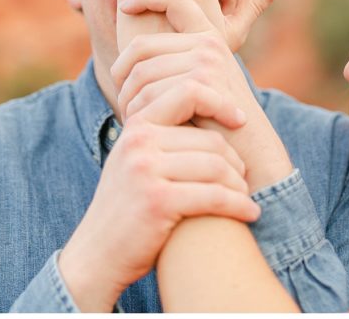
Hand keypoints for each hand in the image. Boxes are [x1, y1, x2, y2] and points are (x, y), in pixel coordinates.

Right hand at [57, 114, 260, 311]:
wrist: (98, 254)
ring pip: (216, 166)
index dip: (219, 102)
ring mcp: (146, 170)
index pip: (188, 94)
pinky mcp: (157, 201)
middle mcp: (139, 142)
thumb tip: (211, 111)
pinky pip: (214, 196)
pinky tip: (250, 213)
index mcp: (136, 125)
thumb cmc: (128, 208)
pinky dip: (239, 206)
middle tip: (243, 178)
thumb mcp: (136, 160)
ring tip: (245, 197)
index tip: (239, 119)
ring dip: (239, 185)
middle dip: (235, 161)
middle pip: (210, 140)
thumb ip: (164, 137)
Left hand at [111, 0, 294, 192]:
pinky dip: (140, 113)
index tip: (125, 7)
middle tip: (122, 105)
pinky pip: (150, 92)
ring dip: (130, 102)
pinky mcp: (202, 82)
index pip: (175, 0)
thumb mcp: (195, 93)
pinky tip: (141, 127)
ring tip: (133, 123)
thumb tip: (124, 63)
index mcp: (208, 38)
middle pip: (141, 46)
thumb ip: (171, 69)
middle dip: (123, 77)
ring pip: (141, 73)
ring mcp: (207, 60)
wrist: (248, 156)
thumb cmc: (217, 129)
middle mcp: (208, 42)